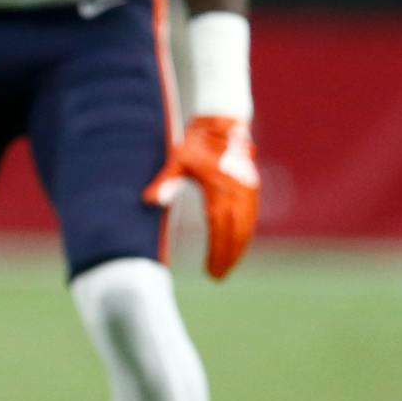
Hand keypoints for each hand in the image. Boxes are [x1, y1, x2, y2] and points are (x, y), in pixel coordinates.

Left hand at [145, 116, 259, 279]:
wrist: (223, 123)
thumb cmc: (197, 144)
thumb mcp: (178, 161)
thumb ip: (165, 182)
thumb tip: (148, 201)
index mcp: (221, 190)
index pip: (221, 230)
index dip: (218, 253)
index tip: (212, 272)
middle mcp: (240, 193)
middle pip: (237, 233)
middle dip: (229, 257)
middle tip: (218, 277)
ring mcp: (249, 191)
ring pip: (248, 226)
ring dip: (239, 248)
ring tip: (227, 266)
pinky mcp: (253, 187)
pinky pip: (252, 216)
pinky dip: (246, 233)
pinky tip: (238, 244)